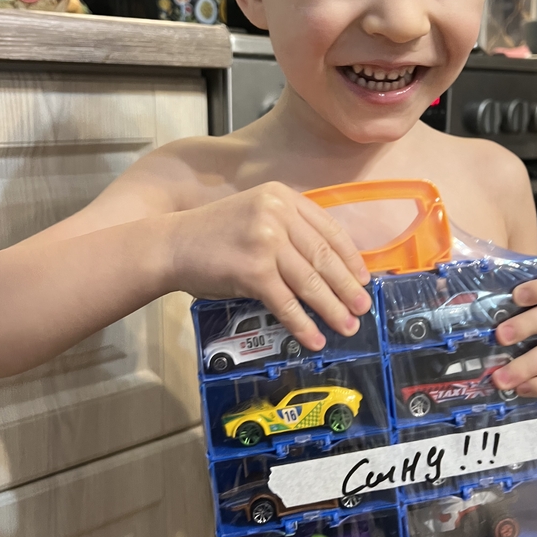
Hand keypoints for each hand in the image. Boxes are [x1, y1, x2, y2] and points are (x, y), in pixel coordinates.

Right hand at [164, 182, 370, 350]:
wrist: (172, 245)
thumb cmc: (214, 234)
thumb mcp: (256, 214)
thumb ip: (289, 227)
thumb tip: (328, 265)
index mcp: (284, 197)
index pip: (329, 229)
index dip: (350, 257)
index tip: (364, 278)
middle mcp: (278, 214)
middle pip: (324, 257)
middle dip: (347, 287)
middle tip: (363, 308)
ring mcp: (266, 241)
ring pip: (310, 281)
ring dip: (332, 308)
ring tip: (347, 326)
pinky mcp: (253, 271)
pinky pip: (286, 302)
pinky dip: (302, 324)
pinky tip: (313, 338)